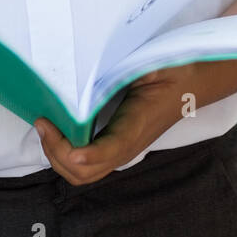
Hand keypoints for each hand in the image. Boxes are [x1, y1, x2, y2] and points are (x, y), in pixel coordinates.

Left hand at [34, 63, 196, 185]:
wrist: (192, 84)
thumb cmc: (172, 70)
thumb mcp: (151, 63)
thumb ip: (126, 67)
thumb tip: (94, 68)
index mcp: (139, 122)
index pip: (115, 147)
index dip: (91, 155)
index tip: (72, 151)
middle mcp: (128, 145)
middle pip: (87, 171)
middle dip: (59, 153)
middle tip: (44, 122)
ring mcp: (121, 150)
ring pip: (82, 174)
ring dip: (58, 157)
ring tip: (46, 127)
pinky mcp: (116, 148)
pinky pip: (86, 165)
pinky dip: (65, 157)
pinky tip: (57, 133)